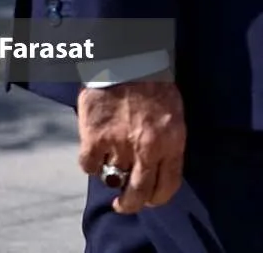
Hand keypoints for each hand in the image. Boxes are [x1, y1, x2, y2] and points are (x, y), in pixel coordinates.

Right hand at [77, 80, 185, 214]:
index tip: (148, 200)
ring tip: (112, 155)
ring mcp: (121, 145)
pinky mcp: (95, 139)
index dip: (156, 199)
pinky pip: (89, 167)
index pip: (167, 187)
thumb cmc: (154, 84)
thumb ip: (167, 144)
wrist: (128, 58)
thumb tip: (157, 172)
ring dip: (111, 171)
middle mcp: (148, 149)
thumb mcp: (173, 114)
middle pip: (138, 195)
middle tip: (123, 203)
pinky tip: (95, 148)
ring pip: (112, 179)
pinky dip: (90, 162)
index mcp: (172, 142)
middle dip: (129, 204)